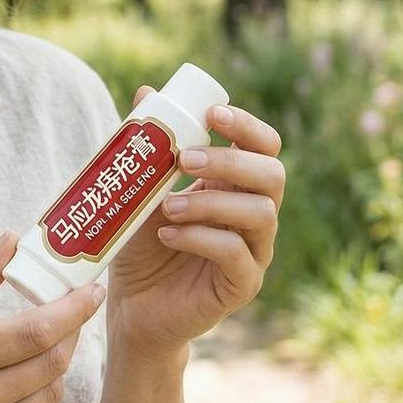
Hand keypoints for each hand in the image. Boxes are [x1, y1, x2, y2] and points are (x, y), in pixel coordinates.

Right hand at [0, 232, 105, 402]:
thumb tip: (10, 241)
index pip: (33, 332)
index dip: (72, 310)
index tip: (91, 290)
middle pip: (51, 363)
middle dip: (73, 332)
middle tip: (73, 312)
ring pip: (51, 395)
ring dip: (59, 364)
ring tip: (46, 344)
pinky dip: (44, 398)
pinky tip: (29, 382)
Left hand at [105, 90, 285, 361]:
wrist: (130, 309)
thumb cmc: (139, 246)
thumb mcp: (138, 191)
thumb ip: (147, 147)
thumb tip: (146, 92)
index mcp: (235, 186)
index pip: (264, 147)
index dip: (246, 126)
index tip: (211, 114)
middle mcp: (253, 216)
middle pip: (272, 175)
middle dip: (230, 161)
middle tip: (184, 159)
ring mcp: (253, 253)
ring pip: (260, 214)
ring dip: (210, 202)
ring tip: (166, 207)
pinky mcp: (242, 286)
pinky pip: (237, 255)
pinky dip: (201, 238)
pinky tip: (168, 235)